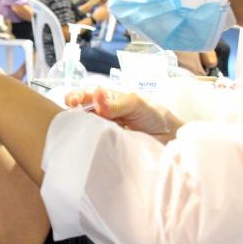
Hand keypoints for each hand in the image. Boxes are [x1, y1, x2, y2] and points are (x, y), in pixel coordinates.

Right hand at [65, 86, 182, 142]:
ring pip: (86, 129)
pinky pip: (95, 145)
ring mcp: (105, 132)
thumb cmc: (156, 116)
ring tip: (74, 131)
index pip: (88, 96)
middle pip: (82, 113)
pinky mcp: (108, 148)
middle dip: (73, 114)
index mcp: (109, 100)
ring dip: (79, 129)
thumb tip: (96, 94)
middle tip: (70, 117)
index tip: (71, 101)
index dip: (77, 97)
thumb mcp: (137, 103)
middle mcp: (104, 115)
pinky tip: (84, 145)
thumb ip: (117, 101)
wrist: (172, 140)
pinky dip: (88, 144)